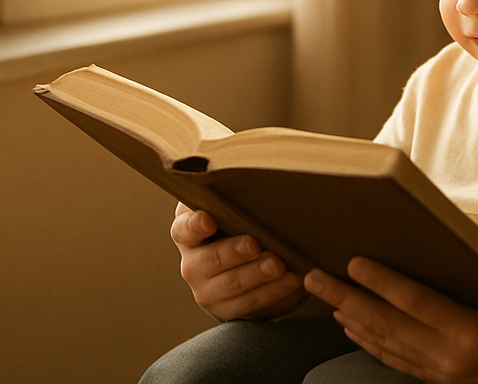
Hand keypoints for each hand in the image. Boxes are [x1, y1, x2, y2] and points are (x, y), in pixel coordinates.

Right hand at [171, 202, 306, 319]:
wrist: (242, 262)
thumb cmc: (238, 222)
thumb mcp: (230, 207)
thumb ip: (232, 193)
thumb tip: (254, 167)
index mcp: (188, 233)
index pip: (184, 229)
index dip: (195, 225)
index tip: (209, 219)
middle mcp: (192, 264)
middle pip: (211, 260)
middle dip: (235, 252)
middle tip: (256, 244)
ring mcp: (208, 291)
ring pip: (233, 285)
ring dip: (258, 275)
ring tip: (280, 265)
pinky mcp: (228, 310)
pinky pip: (252, 304)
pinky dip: (275, 293)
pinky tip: (293, 281)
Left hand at [304, 259, 477, 382]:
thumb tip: (448, 236)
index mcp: (475, 333)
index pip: (416, 303)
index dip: (380, 282)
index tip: (352, 262)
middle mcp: (454, 361)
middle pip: (387, 326)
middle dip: (346, 299)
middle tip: (314, 276)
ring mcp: (445, 377)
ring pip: (386, 346)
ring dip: (351, 320)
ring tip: (324, 296)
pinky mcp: (441, 383)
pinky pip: (396, 361)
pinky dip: (369, 342)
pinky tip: (351, 325)